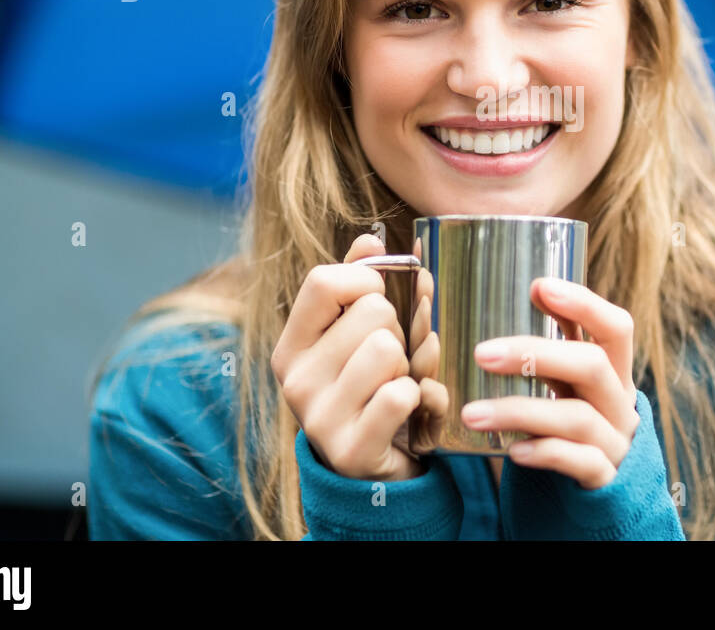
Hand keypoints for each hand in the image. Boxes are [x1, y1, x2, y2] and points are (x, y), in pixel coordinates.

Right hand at [270, 233, 445, 481]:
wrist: (374, 474)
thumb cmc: (370, 390)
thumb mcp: (357, 337)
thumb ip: (360, 286)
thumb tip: (369, 241)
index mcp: (292, 346)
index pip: (324, 280)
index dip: (367, 278)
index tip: (380, 297)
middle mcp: (295, 380)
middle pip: (372, 312)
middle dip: (399, 329)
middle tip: (395, 358)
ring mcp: (319, 417)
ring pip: (389, 350)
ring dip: (411, 365)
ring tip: (401, 383)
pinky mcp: (351, 449)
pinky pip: (402, 394)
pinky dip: (422, 398)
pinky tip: (413, 410)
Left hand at [460, 278, 639, 488]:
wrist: (590, 498)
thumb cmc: (567, 428)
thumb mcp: (566, 387)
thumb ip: (549, 352)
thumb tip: (501, 302)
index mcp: (614, 372)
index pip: (616, 328)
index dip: (584, 304)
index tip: (539, 286)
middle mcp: (621, 403)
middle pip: (592, 366)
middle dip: (535, 354)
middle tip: (481, 353)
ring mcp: (616, 443)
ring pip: (577, 418)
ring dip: (520, 411)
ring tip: (471, 414)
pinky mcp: (605, 481)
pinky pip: (580, 463)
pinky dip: (546, 452)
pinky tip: (513, 451)